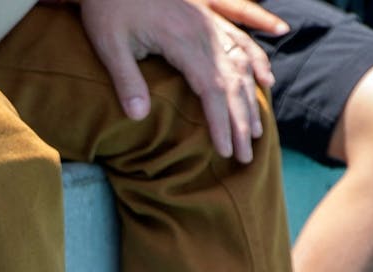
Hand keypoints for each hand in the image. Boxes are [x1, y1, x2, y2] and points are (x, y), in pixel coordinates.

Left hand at [78, 0, 275, 162]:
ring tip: (256, 129)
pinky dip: (256, 59)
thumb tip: (139, 117)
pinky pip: (242, 39)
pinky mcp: (208, 15)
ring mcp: (209, 21)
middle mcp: (204, 30)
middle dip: (241, 120)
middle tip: (246, 156)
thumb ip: (126, 80)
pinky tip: (265, 78)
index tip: (226, 151)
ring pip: (242, 62)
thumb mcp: (109, 45)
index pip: (211, 89)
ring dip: (252, 97)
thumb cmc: (108, 8)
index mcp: (182, 39)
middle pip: (233, 81)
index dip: (221, 122)